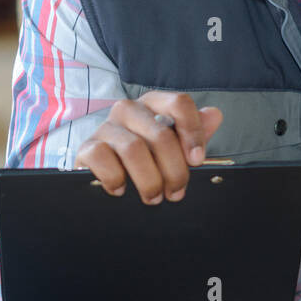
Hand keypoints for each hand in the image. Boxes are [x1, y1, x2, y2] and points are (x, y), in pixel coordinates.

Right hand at [74, 91, 223, 203]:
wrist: (102, 174)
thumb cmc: (145, 158)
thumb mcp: (173, 145)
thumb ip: (194, 132)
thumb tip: (214, 115)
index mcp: (154, 104)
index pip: (179, 103)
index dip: (193, 132)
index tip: (198, 161)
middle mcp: (128, 109)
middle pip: (161, 135)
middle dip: (174, 170)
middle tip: (176, 193)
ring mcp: (105, 126)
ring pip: (134, 150)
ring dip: (149, 181)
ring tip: (153, 197)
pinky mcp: (86, 146)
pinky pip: (103, 159)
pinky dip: (116, 179)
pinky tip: (122, 190)